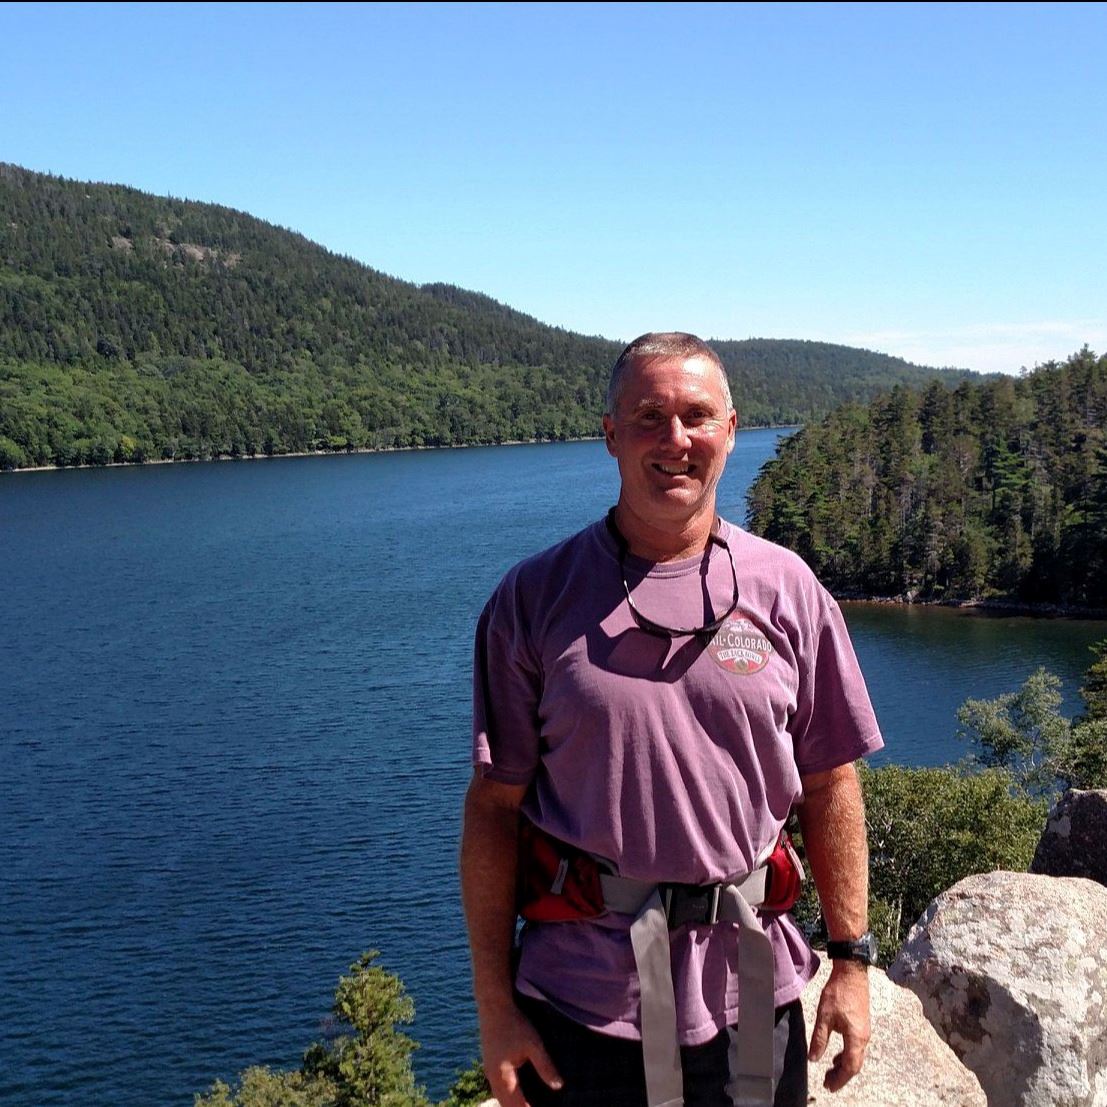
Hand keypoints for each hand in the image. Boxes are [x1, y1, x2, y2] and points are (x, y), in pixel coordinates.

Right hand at [479, 1001, 563, 1106]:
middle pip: (506, 1106)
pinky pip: (498, 1087)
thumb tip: (558, 1087)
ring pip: (500, 1097)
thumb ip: (545, 1066)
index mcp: (503, 1078)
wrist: (493, 1004)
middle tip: (536, 1106)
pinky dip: (508, 1094)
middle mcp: (492, 1078)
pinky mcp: (489, 1063)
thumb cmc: (514, 1023)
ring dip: (513, 1103)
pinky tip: (519, 1090)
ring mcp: (488, 1070)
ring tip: (530, 1103)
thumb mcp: (534, 1044)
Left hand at [807, 962, 870, 1090]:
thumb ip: (819, 1039)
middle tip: (827, 1082)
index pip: (850, 1067)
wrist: (852, 973)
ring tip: (830, 1071)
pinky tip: (836, 1055)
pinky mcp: (861, 1025)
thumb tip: (814, 1058)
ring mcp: (864, 1031)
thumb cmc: (838, 993)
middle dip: (841, 1076)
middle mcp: (863, 1037)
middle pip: (855, 1064)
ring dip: (843, 1066)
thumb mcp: (824, 1016)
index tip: (828, 1086)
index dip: (840, 1079)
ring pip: (856, 1056)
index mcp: (856, 1038)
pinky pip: (856, 1047)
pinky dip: (846, 1055)